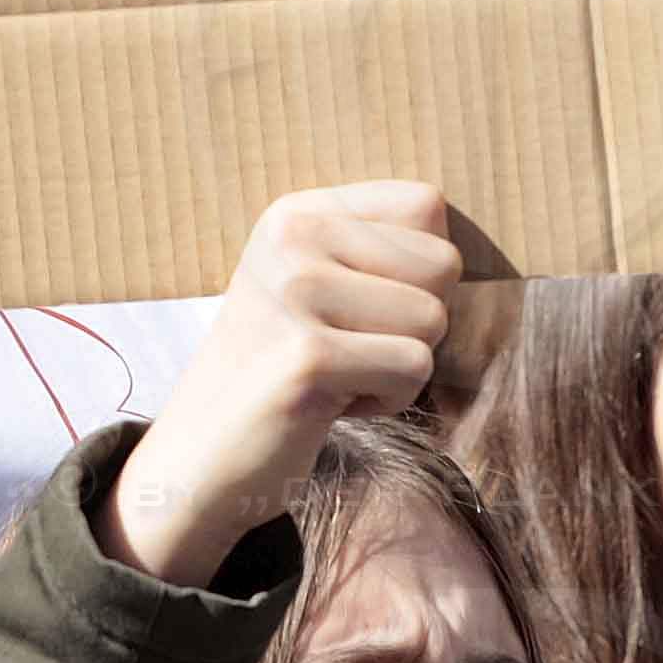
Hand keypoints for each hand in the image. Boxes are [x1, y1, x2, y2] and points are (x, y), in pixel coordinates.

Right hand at [108, 185, 458, 587]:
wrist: (199, 458)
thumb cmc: (280, 372)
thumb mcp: (315, 286)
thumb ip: (380, 251)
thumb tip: (463, 252)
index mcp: (296, 212)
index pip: (426, 204)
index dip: (420, 269)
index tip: (360, 306)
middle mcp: (291, 237)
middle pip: (442, 264)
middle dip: (413, 323)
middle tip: (347, 349)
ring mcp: (295, 293)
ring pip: (433, 319)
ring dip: (398, 367)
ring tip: (335, 377)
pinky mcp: (309, 357)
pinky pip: (413, 367)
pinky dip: (387, 400)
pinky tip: (329, 405)